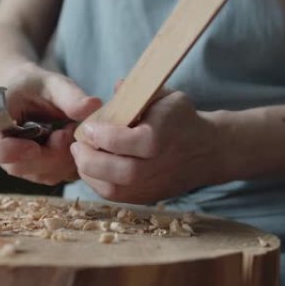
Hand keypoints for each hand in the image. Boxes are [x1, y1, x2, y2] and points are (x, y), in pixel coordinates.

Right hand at [0, 63, 101, 184]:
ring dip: (63, 158)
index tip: (34, 146)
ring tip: (72, 131)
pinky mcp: (36, 171)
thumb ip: (69, 94)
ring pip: (39, 174)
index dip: (6, 150)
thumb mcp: (52, 83)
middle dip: (49, 154)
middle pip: (17, 165)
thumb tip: (93, 106)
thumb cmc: (36, 85)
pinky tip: (74, 143)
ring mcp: (16, 163)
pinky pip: (54, 176)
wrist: (34, 95)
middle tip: (69, 130)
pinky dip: (69, 163)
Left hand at [70, 90, 223, 203]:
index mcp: (161, 138)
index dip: (101, 135)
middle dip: (90, 160)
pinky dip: (98, 183)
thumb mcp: (165, 96)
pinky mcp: (147, 198)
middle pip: (119, 173)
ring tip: (82, 156)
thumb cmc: (180, 119)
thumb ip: (139, 92)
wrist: (207, 150)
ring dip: (90, 174)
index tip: (87, 127)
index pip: (125, 142)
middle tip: (77, 146)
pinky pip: (116, 197)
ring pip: (114, 191)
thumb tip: (117, 87)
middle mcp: (157, 166)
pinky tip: (92, 167)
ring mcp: (153, 187)